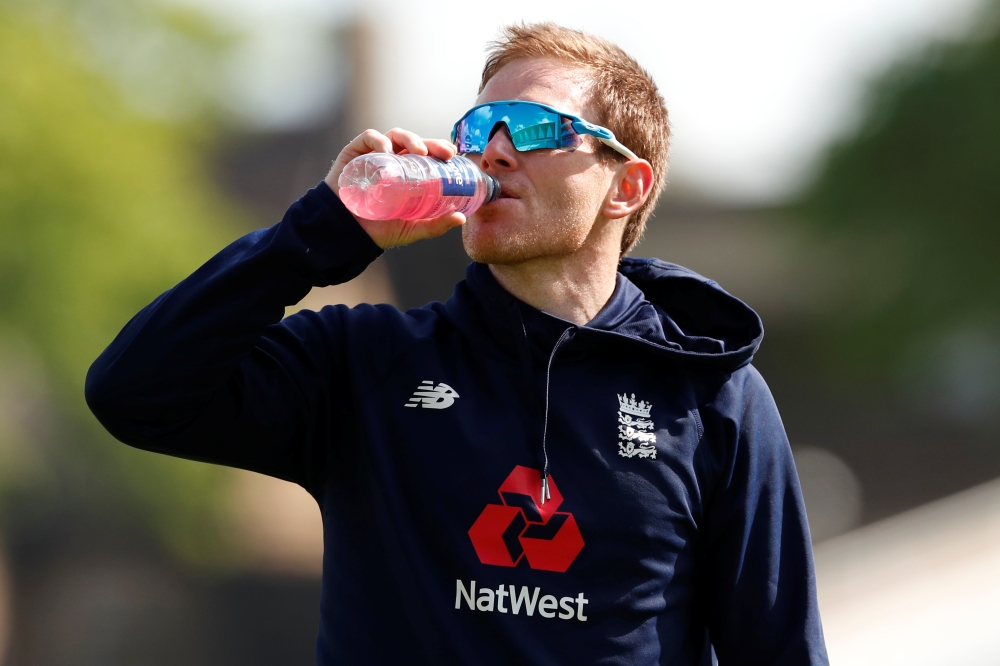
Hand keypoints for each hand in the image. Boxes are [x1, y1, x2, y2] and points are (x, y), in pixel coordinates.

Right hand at [325, 128, 464, 248]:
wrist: (346, 233)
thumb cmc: (378, 229)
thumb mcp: (412, 228)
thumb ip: (435, 225)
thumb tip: (462, 218)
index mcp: (408, 173)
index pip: (427, 155)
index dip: (440, 150)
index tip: (452, 155)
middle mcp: (393, 161)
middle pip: (414, 143)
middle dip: (431, 143)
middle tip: (444, 153)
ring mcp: (374, 155)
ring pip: (395, 136)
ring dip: (410, 139)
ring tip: (419, 152)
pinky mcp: (354, 153)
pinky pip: (368, 138)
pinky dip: (379, 139)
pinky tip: (387, 150)